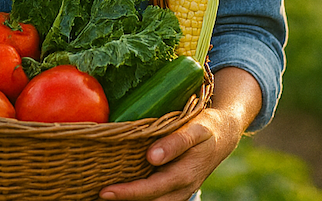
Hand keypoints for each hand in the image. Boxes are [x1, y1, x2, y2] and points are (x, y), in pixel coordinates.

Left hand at [98, 107, 239, 200]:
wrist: (223, 136)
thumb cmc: (206, 128)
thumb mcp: (196, 129)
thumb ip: (176, 142)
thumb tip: (152, 157)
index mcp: (185, 174)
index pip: (152, 189)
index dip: (128, 193)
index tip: (106, 191)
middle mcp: (181, 189)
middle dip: (123, 200)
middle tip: (97, 194)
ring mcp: (179, 192)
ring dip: (130, 200)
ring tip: (104, 194)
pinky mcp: (175, 190)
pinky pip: (155, 198)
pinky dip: (139, 197)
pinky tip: (120, 190)